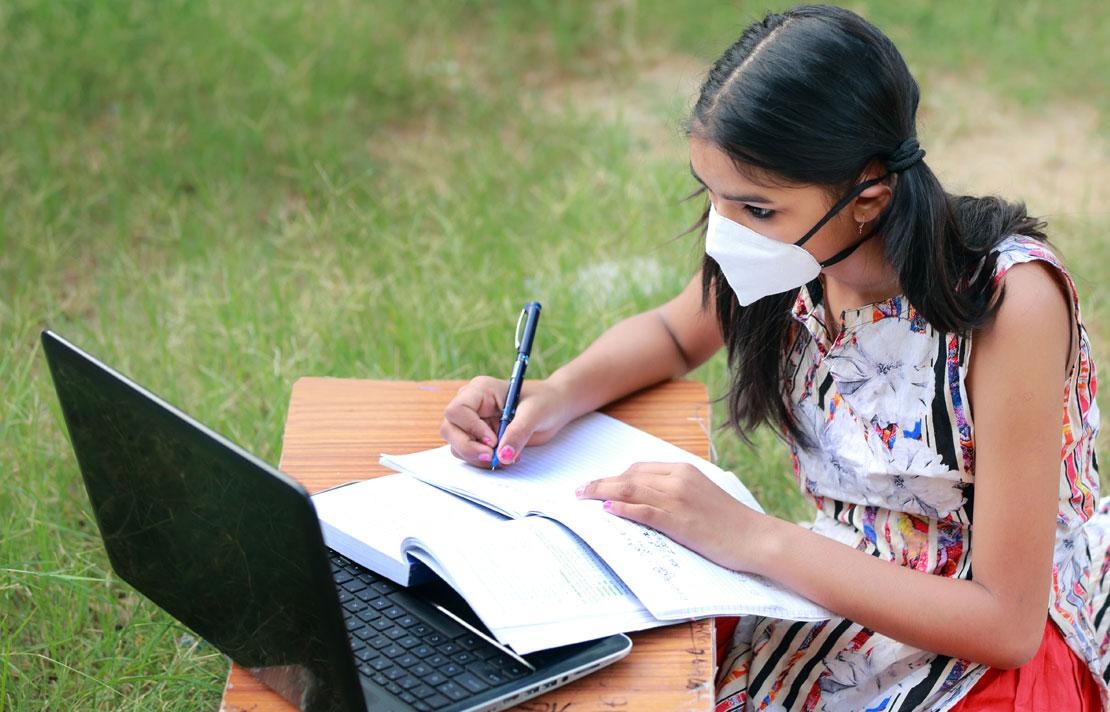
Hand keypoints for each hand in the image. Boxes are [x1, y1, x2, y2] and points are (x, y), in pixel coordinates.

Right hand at [439, 376, 573, 468]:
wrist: (554, 409)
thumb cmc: (545, 402)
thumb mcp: (535, 414)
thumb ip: (518, 433)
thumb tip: (502, 455)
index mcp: (480, 390)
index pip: (457, 410)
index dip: (471, 429)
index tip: (493, 441)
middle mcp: (471, 405)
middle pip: (450, 429)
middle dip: (469, 447)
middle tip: (493, 457)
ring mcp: (472, 422)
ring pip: (456, 445)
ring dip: (478, 457)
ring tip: (506, 457)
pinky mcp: (478, 438)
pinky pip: (469, 454)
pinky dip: (484, 461)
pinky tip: (505, 456)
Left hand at [576, 461, 766, 571]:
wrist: (756, 538)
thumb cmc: (730, 521)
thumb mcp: (701, 495)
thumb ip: (675, 491)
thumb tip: (647, 497)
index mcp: (683, 470)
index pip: (639, 468)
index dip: (615, 476)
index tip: (599, 485)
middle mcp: (678, 479)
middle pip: (629, 477)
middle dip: (601, 483)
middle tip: (581, 491)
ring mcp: (678, 499)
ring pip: (631, 491)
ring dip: (602, 493)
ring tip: (583, 498)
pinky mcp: (679, 521)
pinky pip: (645, 511)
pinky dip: (624, 509)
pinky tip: (608, 511)